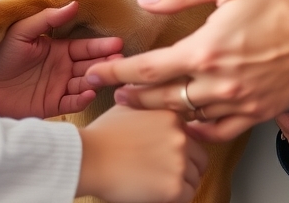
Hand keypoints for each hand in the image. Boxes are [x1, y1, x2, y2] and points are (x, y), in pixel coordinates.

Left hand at [0, 1, 122, 117]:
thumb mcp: (23, 31)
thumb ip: (47, 19)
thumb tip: (73, 4)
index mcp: (57, 49)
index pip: (85, 47)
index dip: (100, 46)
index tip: (117, 43)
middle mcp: (61, 68)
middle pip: (89, 65)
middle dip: (105, 63)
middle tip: (120, 61)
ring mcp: (57, 88)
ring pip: (83, 84)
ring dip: (96, 80)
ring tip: (106, 76)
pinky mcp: (49, 106)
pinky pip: (70, 103)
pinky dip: (80, 99)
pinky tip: (89, 92)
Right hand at [77, 105, 207, 202]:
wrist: (89, 158)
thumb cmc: (102, 135)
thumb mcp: (127, 106)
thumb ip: (146, 103)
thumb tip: (146, 97)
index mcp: (172, 116)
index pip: (192, 138)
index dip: (182, 150)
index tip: (170, 157)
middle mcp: (180, 137)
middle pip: (198, 159)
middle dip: (186, 168)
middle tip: (166, 175)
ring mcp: (179, 162)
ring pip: (193, 180)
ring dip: (179, 184)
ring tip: (157, 184)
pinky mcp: (174, 187)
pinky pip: (187, 197)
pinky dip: (175, 199)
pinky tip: (156, 194)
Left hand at [85, 0, 288, 141]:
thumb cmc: (283, 0)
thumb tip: (148, 0)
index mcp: (206, 50)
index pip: (149, 68)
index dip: (118, 72)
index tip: (98, 73)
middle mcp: (219, 83)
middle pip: (163, 98)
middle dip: (132, 95)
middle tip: (111, 92)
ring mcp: (240, 102)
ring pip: (190, 115)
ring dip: (163, 110)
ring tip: (145, 103)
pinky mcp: (260, 112)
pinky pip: (222, 130)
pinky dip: (202, 129)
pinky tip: (191, 123)